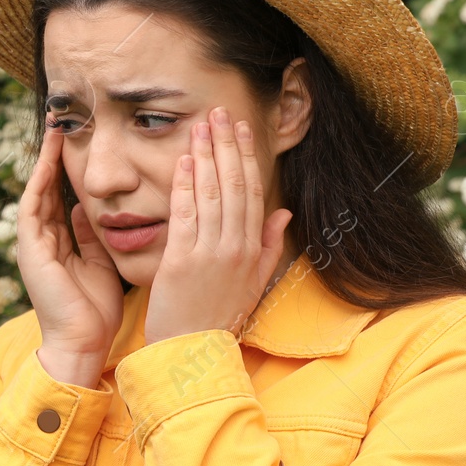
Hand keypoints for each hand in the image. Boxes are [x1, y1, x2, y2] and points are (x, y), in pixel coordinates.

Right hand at [18, 120, 124, 385]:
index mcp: (58, 243)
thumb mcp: (99, 262)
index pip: (62, 196)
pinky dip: (40, 181)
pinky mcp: (30, 248)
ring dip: (45, 160)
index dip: (70, 169)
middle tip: (65, 121)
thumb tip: (89, 208)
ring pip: (37, 190)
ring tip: (56, 129)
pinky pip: (33, 206)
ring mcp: (33, 243)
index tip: (83, 141)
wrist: (83, 343)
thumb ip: (92, 235)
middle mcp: (42, 239)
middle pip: (47, 187)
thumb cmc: (95, 310)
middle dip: (55, 156)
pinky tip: (50, 158)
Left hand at [143, 106, 292, 346]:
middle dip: (225, 145)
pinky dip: (184, 187)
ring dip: (204, 156)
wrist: (192, 353)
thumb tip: (284, 212)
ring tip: (199, 126)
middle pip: (233, 185)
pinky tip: (182, 162)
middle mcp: (235, 247)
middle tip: (218, 112)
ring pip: (211, 195)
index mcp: (252, 249)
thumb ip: (268, 245)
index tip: (238, 128)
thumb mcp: (253, 283)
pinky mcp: (182, 262)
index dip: (245, 156)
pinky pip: (185, 216)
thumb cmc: (218, 317)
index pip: (251, 192)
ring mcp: (209, 254)